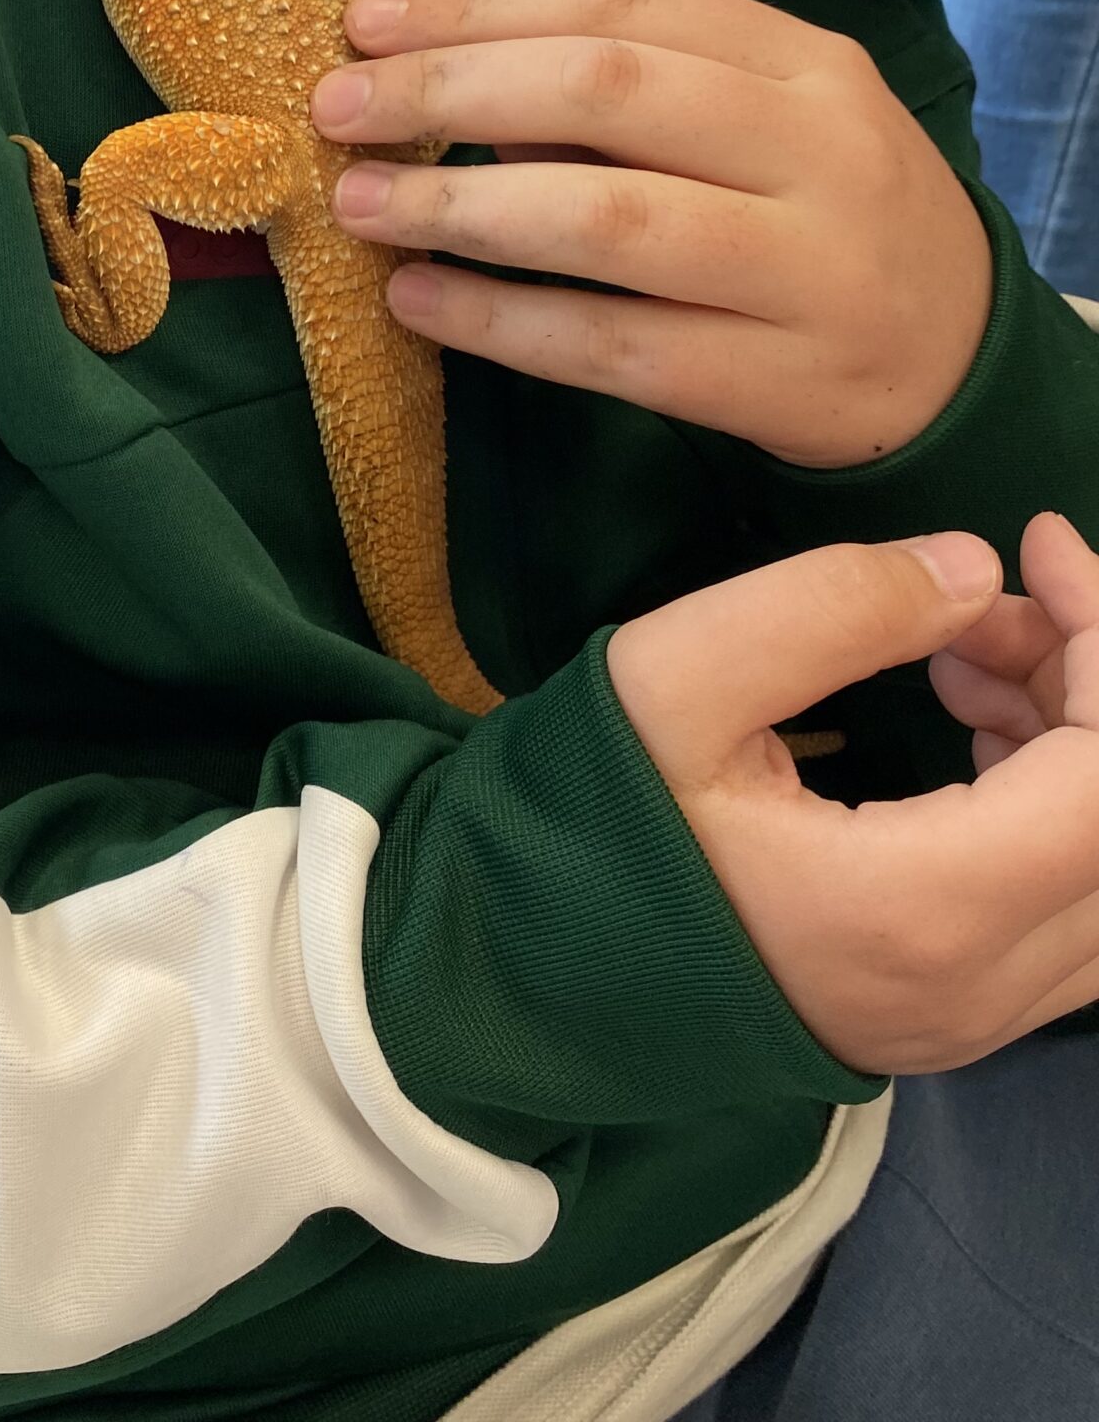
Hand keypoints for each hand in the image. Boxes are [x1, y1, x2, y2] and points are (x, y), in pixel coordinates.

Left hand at [311, 0, 993, 468]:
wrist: (955, 357)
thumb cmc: (815, 213)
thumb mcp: (764, 119)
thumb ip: (636, 87)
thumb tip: (434, 68)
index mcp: (803, 62)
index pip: (618, 6)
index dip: (476, 10)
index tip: (364, 24)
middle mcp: (816, 152)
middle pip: (607, 93)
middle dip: (451, 93)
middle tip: (339, 110)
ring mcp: (805, 271)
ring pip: (610, 221)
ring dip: (463, 209)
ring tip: (362, 206)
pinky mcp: (776, 382)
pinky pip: (614, 346)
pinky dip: (502, 323)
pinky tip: (420, 302)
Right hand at [606, 523, 1098, 1073]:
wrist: (522, 959)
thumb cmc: (596, 812)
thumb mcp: (680, 677)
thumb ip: (833, 608)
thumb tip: (974, 571)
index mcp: (921, 911)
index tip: (1039, 543)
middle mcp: (978, 991)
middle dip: (1089, 684)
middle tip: (982, 601)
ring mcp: (972, 1022)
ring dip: (1079, 747)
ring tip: (957, 656)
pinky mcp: (950, 1020)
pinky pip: (1070, 912)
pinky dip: (1058, 808)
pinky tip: (966, 732)